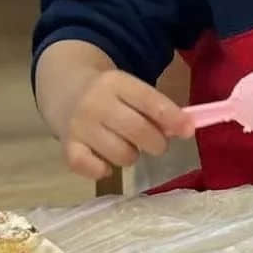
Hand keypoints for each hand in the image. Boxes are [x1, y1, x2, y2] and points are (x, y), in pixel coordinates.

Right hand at [62, 69, 188, 180]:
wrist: (64, 90)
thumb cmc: (109, 94)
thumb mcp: (130, 89)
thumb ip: (156, 106)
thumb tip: (184, 129)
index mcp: (116, 82)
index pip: (149, 101)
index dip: (172, 117)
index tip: (189, 130)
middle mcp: (95, 103)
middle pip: (138, 130)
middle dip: (157, 143)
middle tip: (157, 143)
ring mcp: (79, 126)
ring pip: (121, 154)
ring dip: (132, 156)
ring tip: (127, 146)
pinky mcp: (67, 147)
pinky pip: (91, 168)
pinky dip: (103, 170)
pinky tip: (106, 162)